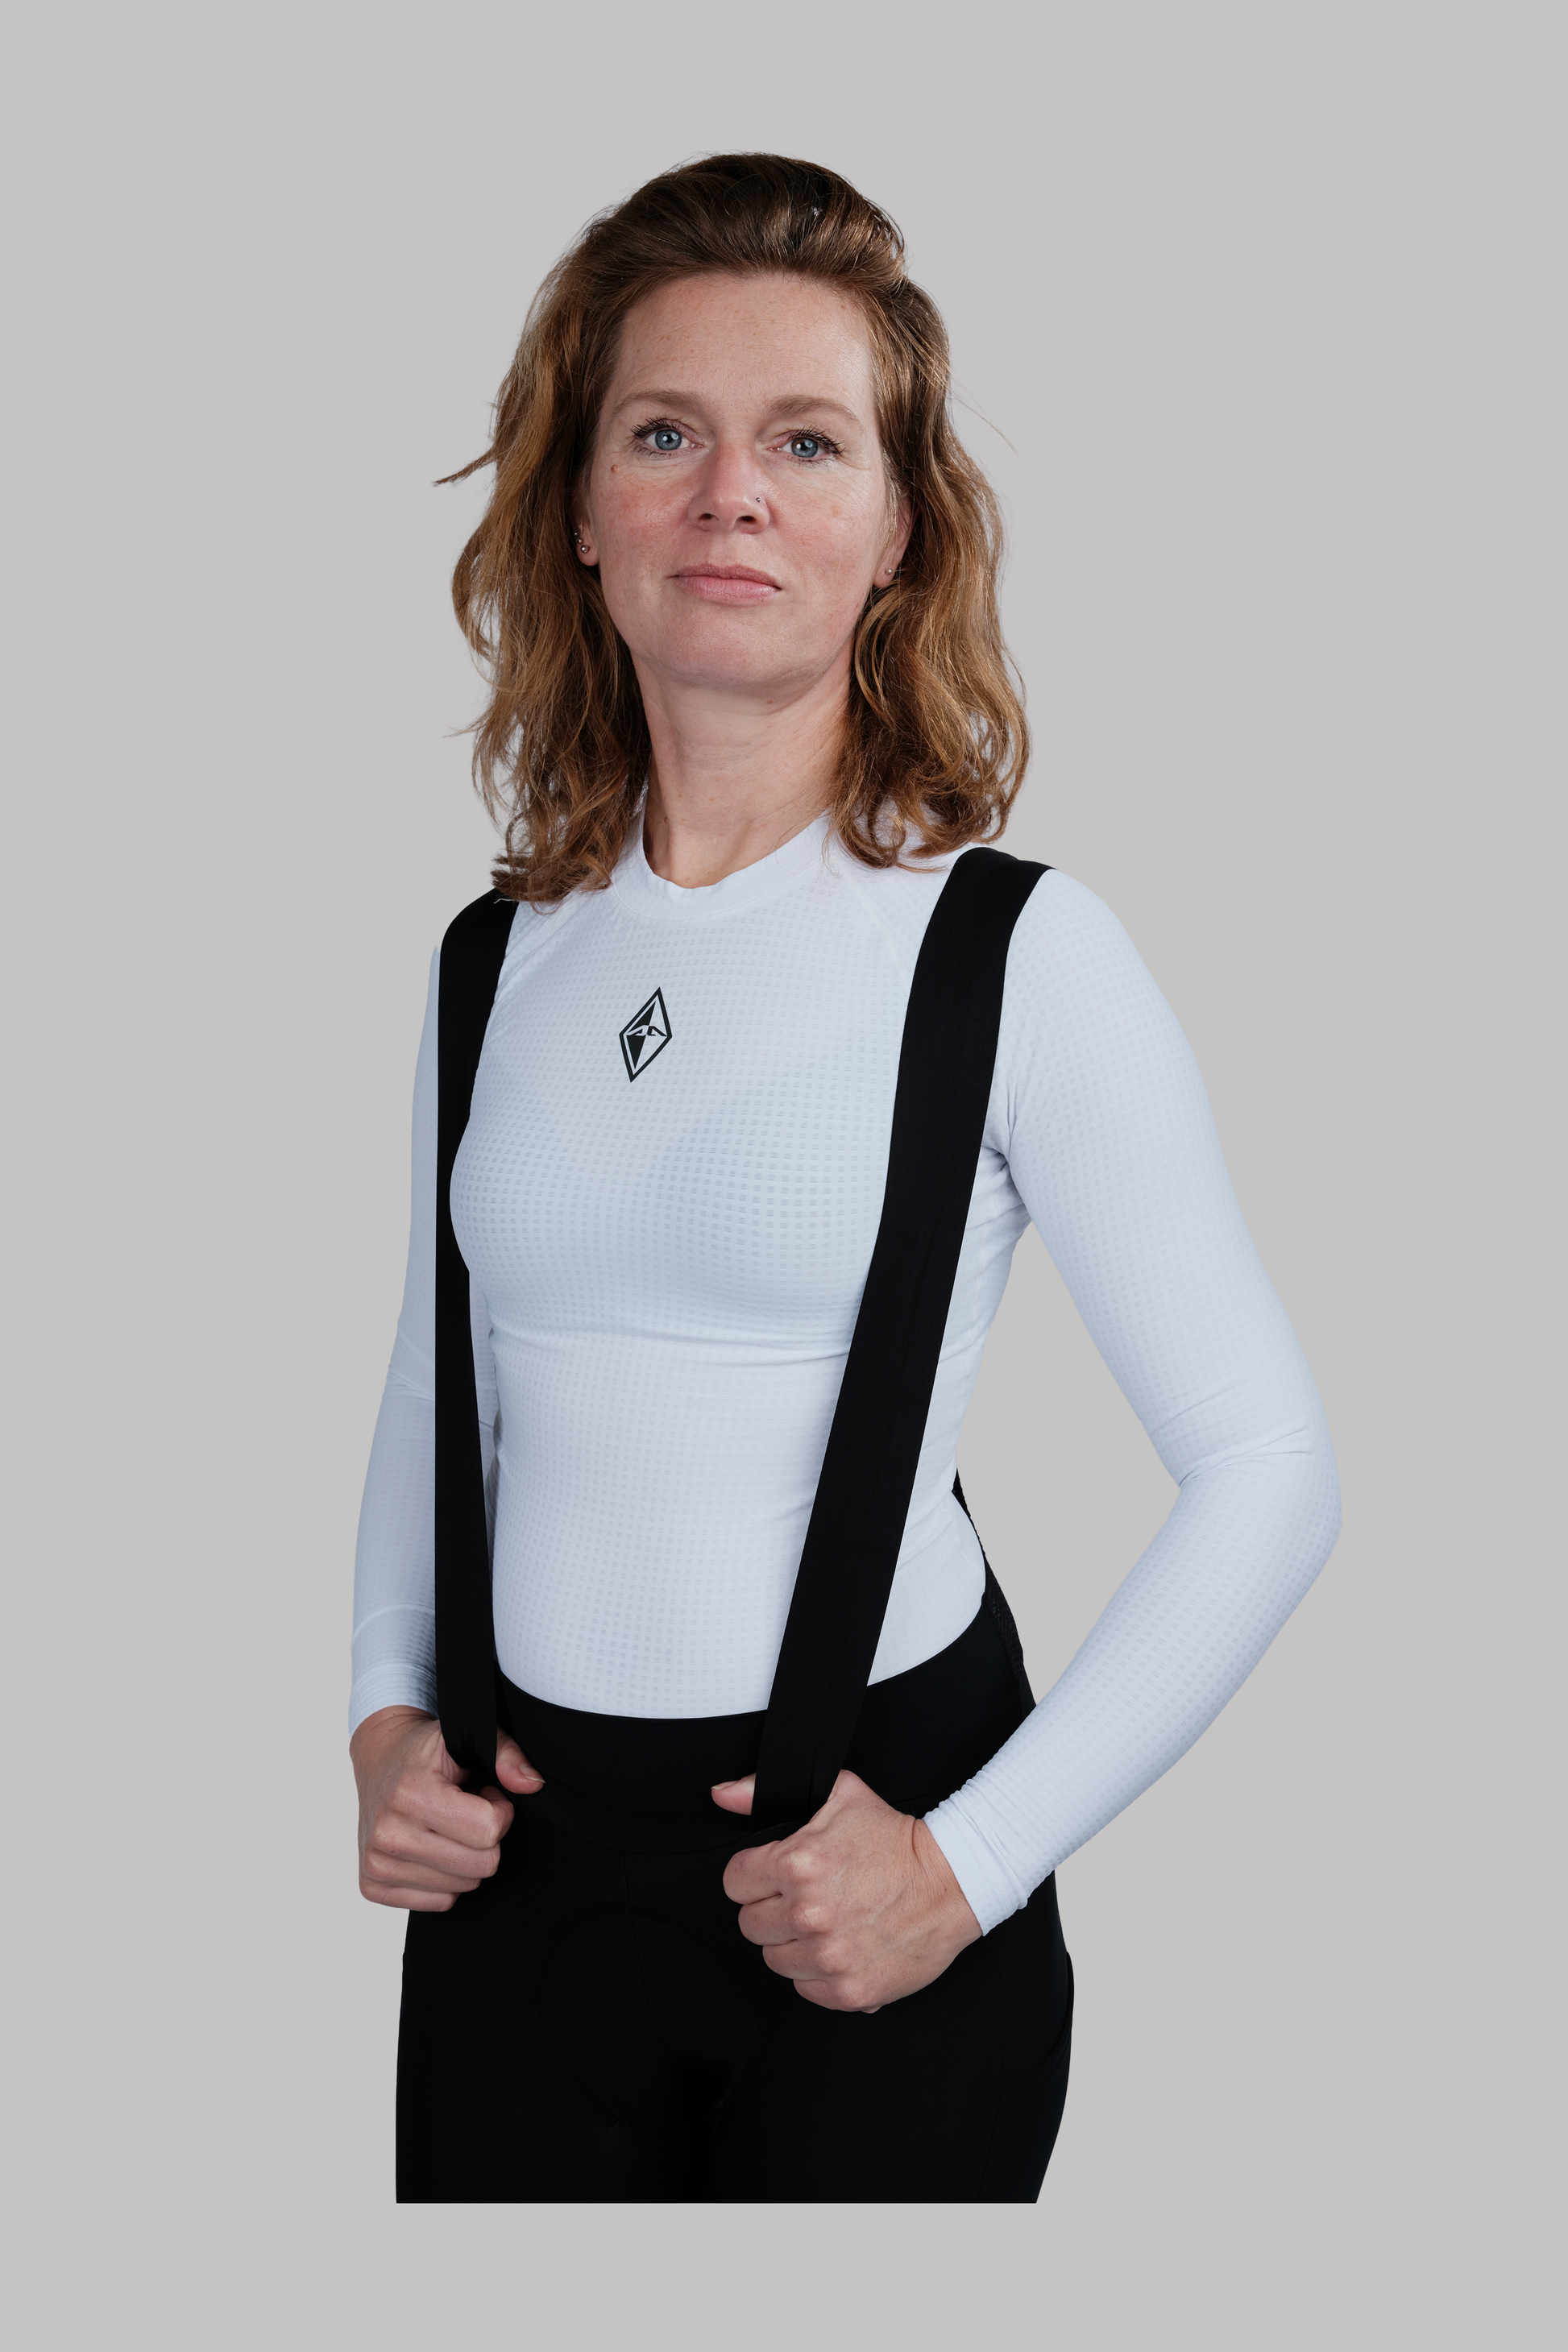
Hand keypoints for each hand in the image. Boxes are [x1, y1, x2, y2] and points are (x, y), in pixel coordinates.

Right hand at [350, 1706, 542, 1911]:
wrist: (379, 1760)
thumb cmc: (425, 1752)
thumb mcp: (467, 1736)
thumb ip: (505, 1753)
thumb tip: (533, 1784)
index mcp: (411, 1794)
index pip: (488, 1832)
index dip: (500, 1812)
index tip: (486, 1795)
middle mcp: (388, 1834)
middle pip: (481, 1866)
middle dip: (487, 1839)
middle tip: (469, 1812)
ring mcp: (377, 1864)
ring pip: (462, 1888)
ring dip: (466, 1858)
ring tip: (449, 1825)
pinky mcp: (373, 1887)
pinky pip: (440, 1902)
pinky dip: (446, 1878)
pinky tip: (433, 1846)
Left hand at [712, 1769, 980, 2011]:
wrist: (952, 1881)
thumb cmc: (897, 1841)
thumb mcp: (837, 1794)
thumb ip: (765, 1792)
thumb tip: (724, 1793)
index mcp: (798, 1865)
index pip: (735, 1883)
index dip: (755, 1877)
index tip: (775, 1878)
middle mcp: (809, 1914)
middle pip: (751, 1924)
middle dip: (774, 1910)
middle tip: (808, 1898)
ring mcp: (829, 1956)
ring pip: (775, 1959)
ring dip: (795, 1943)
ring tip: (829, 1922)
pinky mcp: (849, 1990)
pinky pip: (805, 1989)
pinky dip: (819, 1973)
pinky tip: (843, 1946)